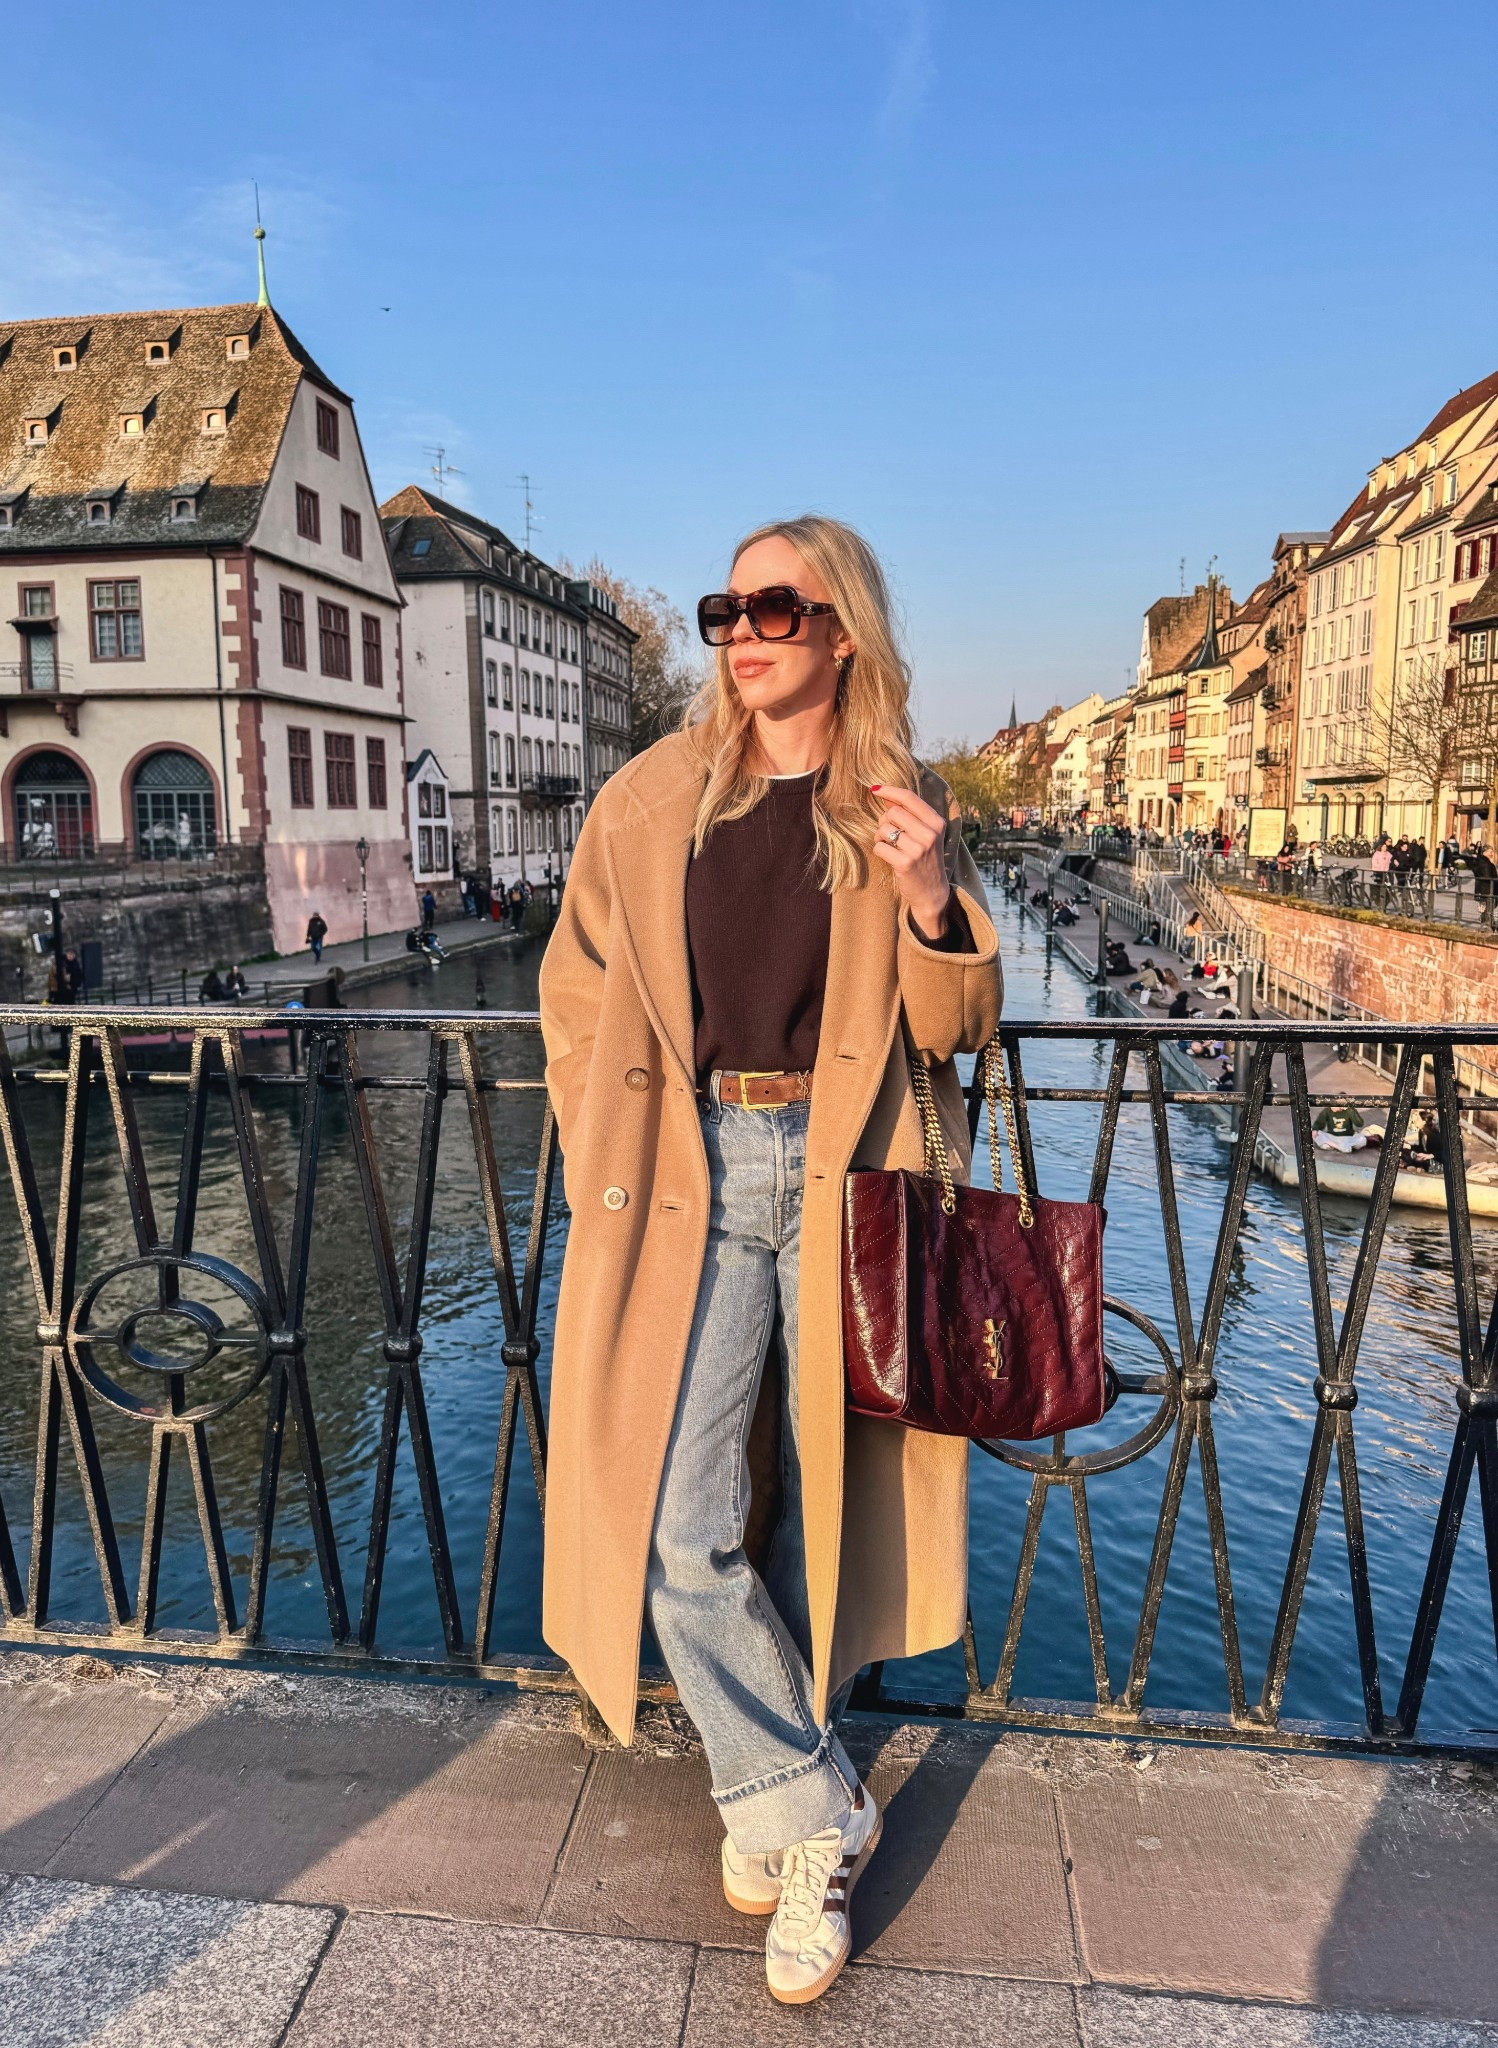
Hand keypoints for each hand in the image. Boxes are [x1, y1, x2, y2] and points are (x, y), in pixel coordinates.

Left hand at [869, 785, 951, 938]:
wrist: (932, 892)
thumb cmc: (926, 859)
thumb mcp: (925, 834)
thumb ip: (909, 814)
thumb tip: (886, 794)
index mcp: (937, 823)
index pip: (909, 798)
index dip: (889, 790)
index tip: (874, 789)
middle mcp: (930, 834)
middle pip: (893, 813)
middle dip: (884, 821)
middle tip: (888, 833)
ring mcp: (918, 849)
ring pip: (884, 829)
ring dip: (880, 837)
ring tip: (890, 846)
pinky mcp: (905, 863)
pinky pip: (879, 846)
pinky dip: (879, 850)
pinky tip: (889, 857)